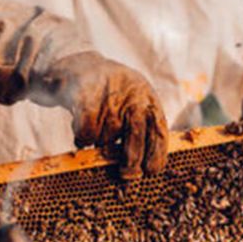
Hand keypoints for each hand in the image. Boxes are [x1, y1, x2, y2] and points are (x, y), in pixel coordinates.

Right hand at [40, 51, 167, 178]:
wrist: (84, 66)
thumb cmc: (117, 96)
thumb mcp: (139, 104)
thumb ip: (146, 130)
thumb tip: (147, 168)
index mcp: (150, 102)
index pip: (159, 131)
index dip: (156, 154)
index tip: (151, 171)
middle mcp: (133, 98)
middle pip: (135, 135)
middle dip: (132, 160)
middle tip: (126, 175)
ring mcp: (110, 97)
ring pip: (105, 139)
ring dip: (101, 145)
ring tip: (99, 131)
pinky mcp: (85, 98)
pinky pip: (86, 133)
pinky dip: (83, 139)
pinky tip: (83, 132)